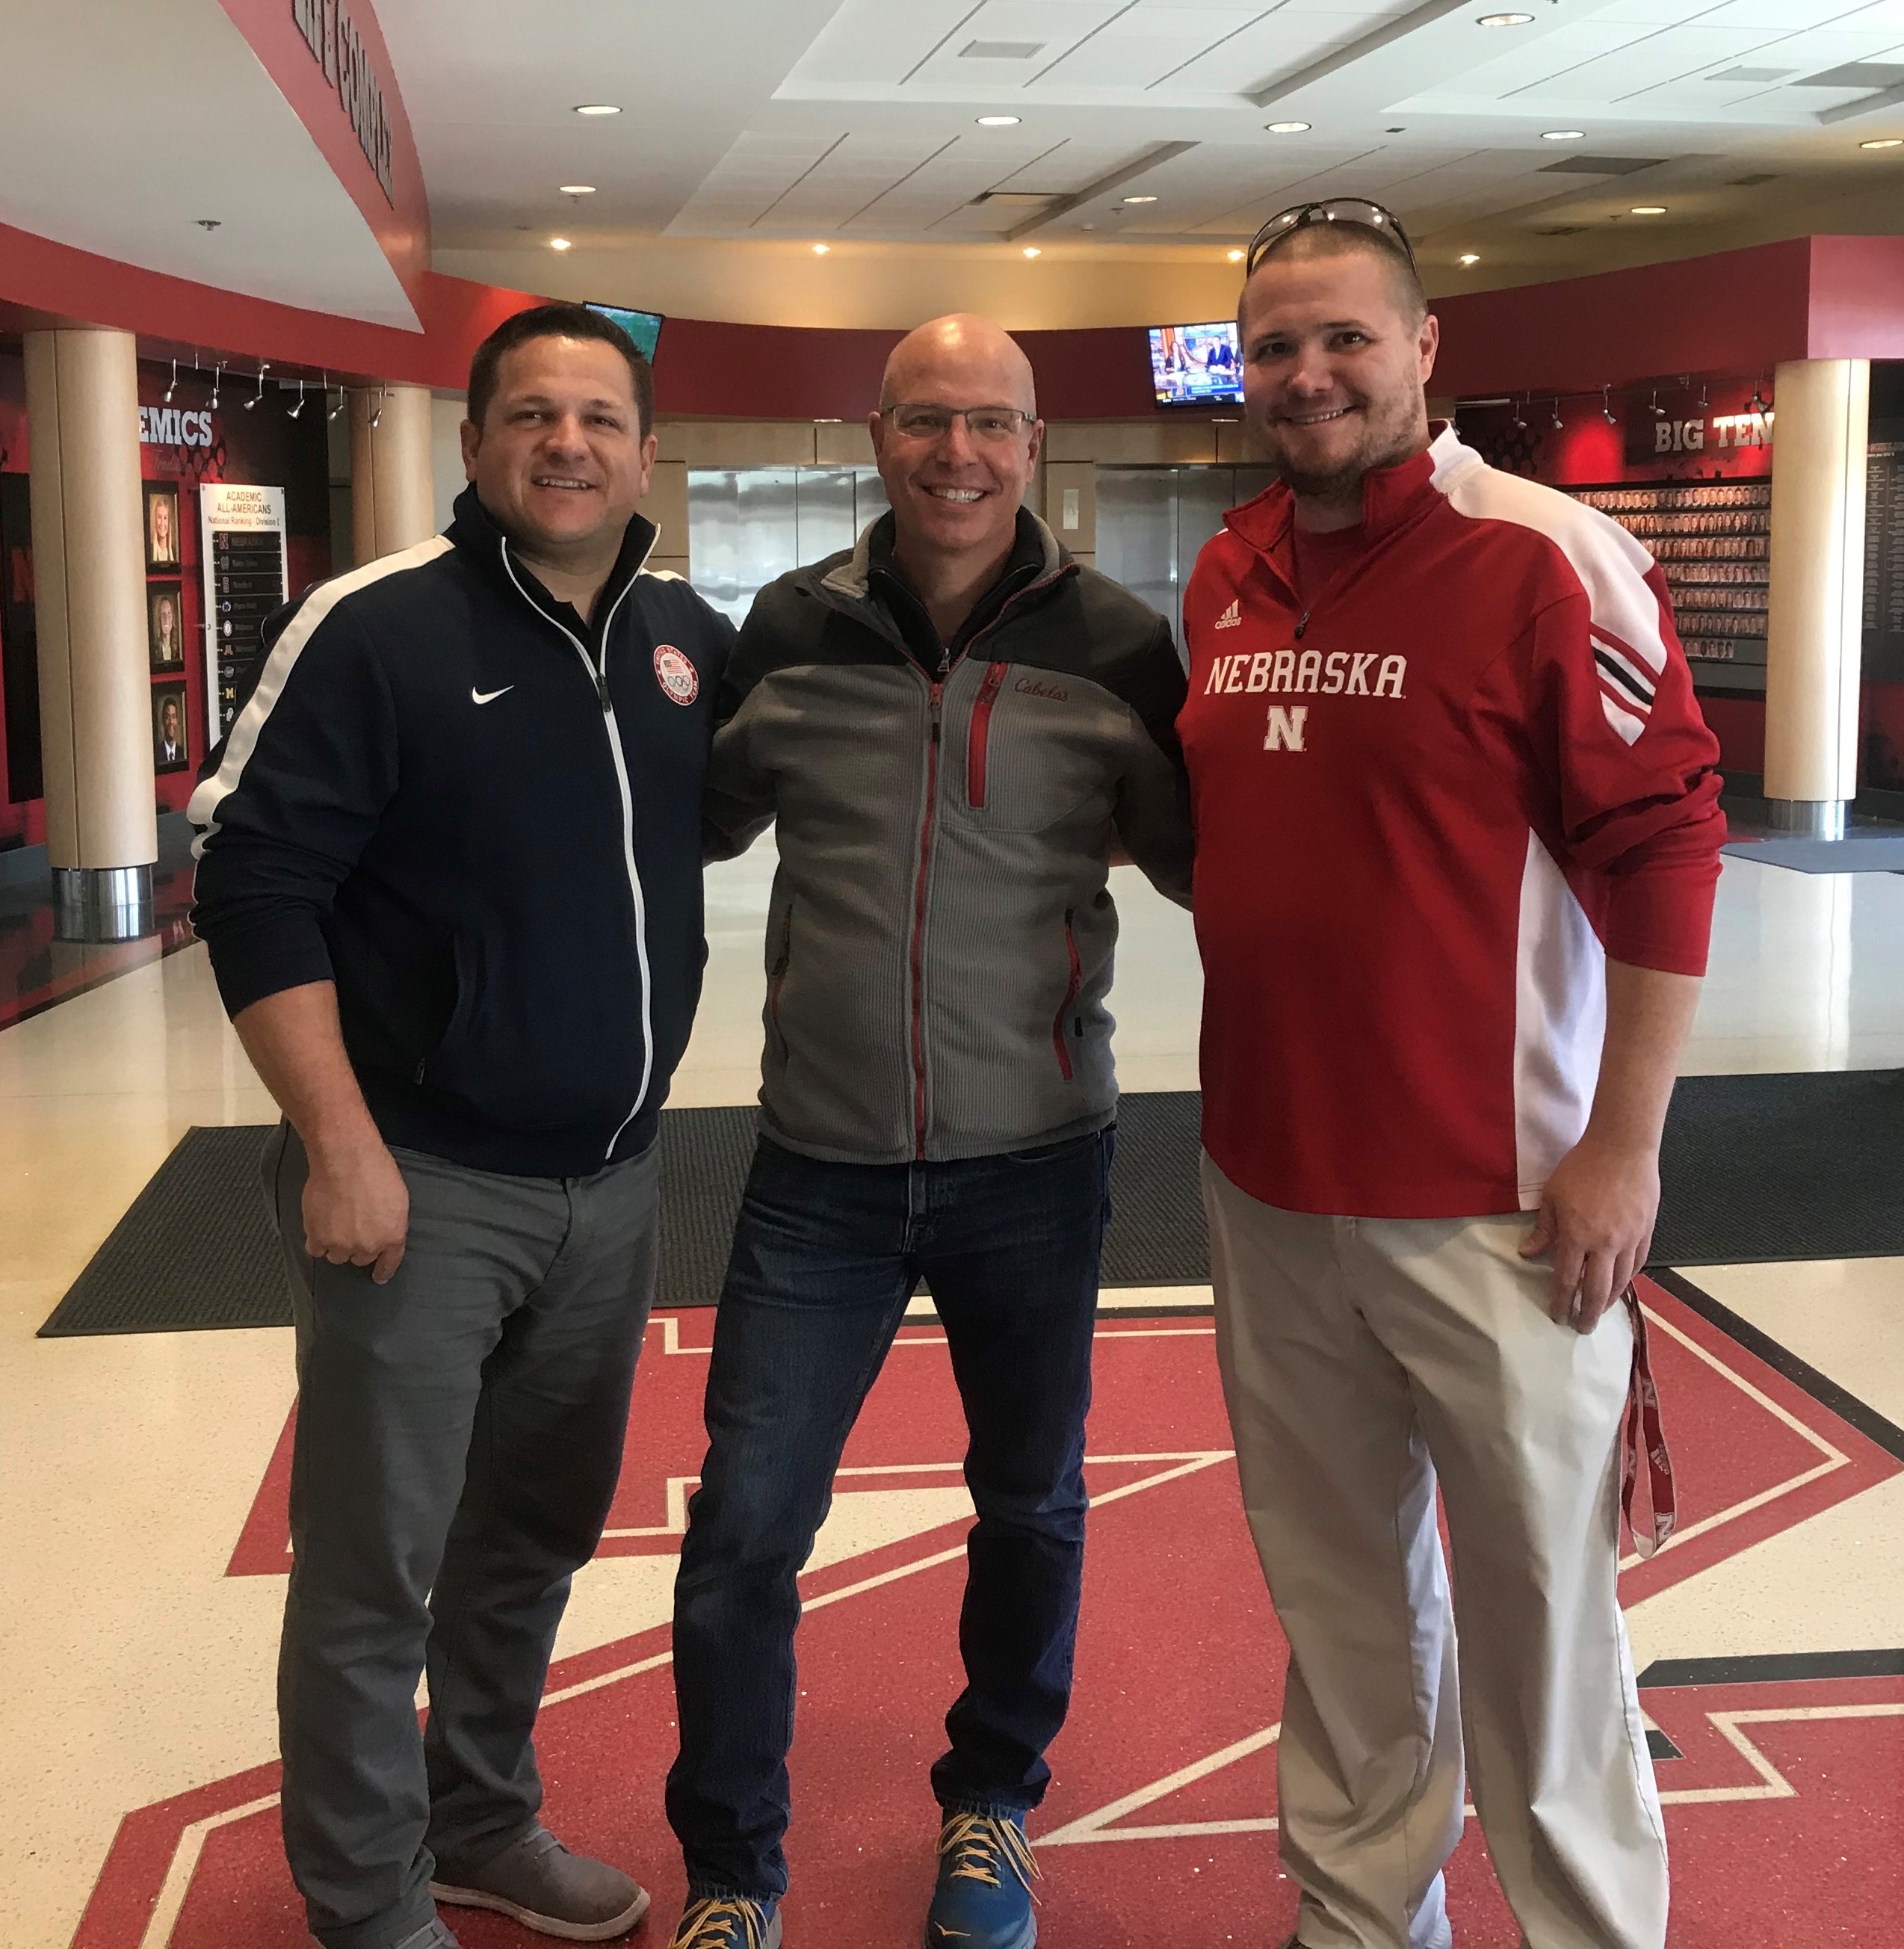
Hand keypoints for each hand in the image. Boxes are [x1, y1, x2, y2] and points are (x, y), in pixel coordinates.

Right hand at [302, 1136, 409, 1284]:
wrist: (346, 1159)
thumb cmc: (374, 1170)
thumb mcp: (398, 1198)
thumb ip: (391, 1221)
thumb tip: (383, 1230)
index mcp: (392, 1236)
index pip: (390, 1262)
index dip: (383, 1271)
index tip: (378, 1277)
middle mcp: (368, 1246)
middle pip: (361, 1258)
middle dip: (357, 1246)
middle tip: (352, 1226)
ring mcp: (342, 1245)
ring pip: (337, 1255)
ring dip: (336, 1243)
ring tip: (334, 1221)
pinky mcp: (319, 1238)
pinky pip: (315, 1249)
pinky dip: (316, 1240)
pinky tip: (318, 1226)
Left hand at [1518, 1135, 1658, 1332]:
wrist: (1623, 1147)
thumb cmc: (1581, 1167)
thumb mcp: (1552, 1196)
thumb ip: (1543, 1229)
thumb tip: (1527, 1254)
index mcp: (1577, 1236)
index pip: (1566, 1279)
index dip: (1560, 1301)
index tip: (1557, 1315)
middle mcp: (1605, 1244)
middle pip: (1596, 1290)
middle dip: (1587, 1313)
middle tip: (1581, 1327)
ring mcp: (1630, 1239)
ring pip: (1621, 1280)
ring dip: (1609, 1300)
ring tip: (1600, 1310)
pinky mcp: (1646, 1232)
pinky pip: (1638, 1264)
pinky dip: (1629, 1279)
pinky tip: (1621, 1284)